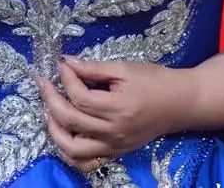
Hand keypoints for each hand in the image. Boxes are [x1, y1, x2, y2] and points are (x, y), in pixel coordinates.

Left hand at [37, 57, 195, 171]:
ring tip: (46, 109)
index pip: (80, 97)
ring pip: (73, 149)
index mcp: (118, 108)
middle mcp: (114, 132)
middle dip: (50, 99)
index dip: (66, 77)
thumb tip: (67, 62)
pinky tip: (62, 133)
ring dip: (54, 130)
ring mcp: (114, 147)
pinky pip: (87, 162)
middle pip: (71, 121)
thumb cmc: (154, 80)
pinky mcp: (116, 153)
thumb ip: (94, 68)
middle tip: (43, 81)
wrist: (180, 103)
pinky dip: (70, 152)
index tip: (60, 63)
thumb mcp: (125, 68)